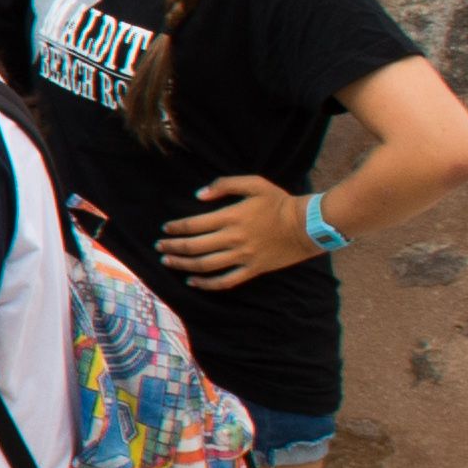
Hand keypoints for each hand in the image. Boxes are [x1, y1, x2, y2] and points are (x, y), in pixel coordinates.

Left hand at [158, 172, 323, 288]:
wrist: (307, 225)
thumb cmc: (280, 202)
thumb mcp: (254, 183)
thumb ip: (224, 185)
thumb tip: (199, 195)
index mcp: (231, 217)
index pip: (193, 225)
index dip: (175, 227)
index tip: (165, 228)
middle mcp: (233, 239)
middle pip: (193, 247)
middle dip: (172, 247)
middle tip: (159, 246)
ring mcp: (242, 257)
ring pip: (204, 265)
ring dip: (182, 265)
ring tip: (168, 262)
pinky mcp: (252, 270)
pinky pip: (225, 281)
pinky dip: (206, 284)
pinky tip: (192, 282)